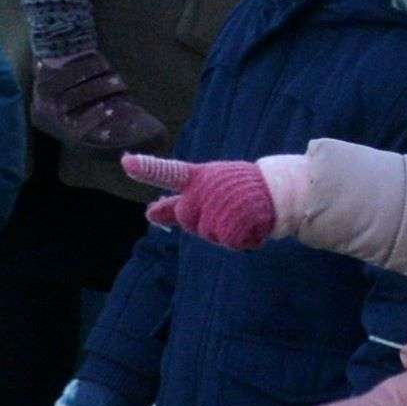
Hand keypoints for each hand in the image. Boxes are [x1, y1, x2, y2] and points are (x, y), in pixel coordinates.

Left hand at [124, 152, 281, 248]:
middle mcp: (205, 190)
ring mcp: (218, 207)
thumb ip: (176, 203)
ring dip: (226, 231)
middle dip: (203, 221)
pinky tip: (253, 223)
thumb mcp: (206, 190)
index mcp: (198, 177)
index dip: (148, 168)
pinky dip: (243, 239)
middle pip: (186, 219)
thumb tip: (149, 213)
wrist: (279, 190)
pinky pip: (231, 242)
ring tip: (244, 213)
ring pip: (210, 234)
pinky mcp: (232, 225)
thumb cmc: (240, 189)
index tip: (126, 163)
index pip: (168, 171)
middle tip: (229, 207)